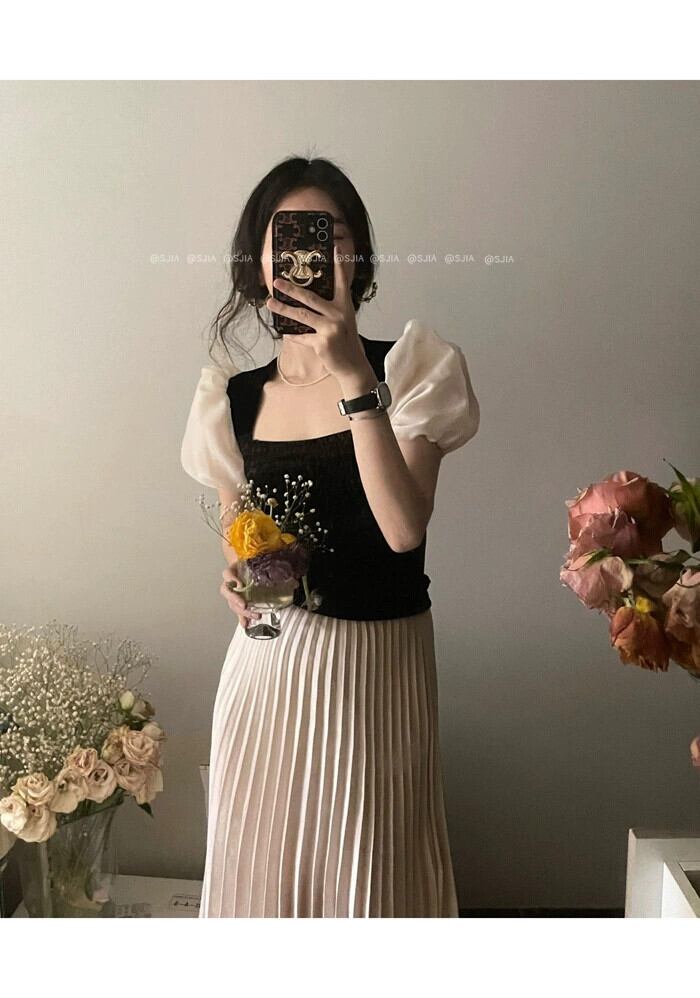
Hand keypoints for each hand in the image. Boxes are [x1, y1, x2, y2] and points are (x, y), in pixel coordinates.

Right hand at [220, 564, 260, 629]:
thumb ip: (265, 563)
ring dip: (242, 611)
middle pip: (227, 592)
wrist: (246, 566)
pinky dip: (242, 618)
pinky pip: (238, 611)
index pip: (227, 574)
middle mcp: (230, 583)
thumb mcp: (254, 561)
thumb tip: (289, 572)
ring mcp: (233, 593)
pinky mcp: (238, 602)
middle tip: (244, 605)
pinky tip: (246, 624)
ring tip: (253, 615)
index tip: (240, 585)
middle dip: (235, 600)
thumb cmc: (250, 563)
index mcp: (232, 571)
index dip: (232, 579)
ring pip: (232, 603)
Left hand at [267, 250, 369, 381]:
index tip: (335, 249)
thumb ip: (328, 310)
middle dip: (291, 289)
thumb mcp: (342, 321)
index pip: (342, 282)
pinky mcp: (322, 343)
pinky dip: (291, 334)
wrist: (352, 365)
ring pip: (301, 315)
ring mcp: (330, 329)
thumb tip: (304, 300)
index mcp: (344, 306)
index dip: (339, 265)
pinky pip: (301, 336)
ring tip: (270, 303)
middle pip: (310, 297)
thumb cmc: (344, 341)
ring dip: (283, 309)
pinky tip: (284, 331)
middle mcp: (338, 315)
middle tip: (277, 282)